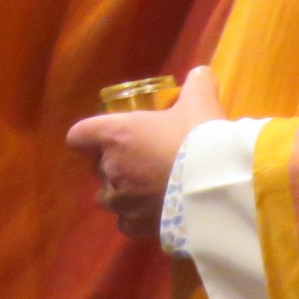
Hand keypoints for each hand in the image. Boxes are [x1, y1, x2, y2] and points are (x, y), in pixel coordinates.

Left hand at [64, 67, 227, 237]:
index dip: (89, 136)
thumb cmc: (200, 138)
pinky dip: (134, 218)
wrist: (218, 185)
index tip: (105, 136)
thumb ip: (196, 84)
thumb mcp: (200, 102)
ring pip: (108, 197)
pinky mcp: (137, 225)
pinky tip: (151, 212)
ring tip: (145, 188)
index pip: (79, 135)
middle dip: (115, 164)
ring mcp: (122, 200)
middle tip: (142, 160)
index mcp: (116, 134)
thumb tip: (200, 73)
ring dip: (121, 192)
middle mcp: (111, 168)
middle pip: (97, 166)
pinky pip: (124, 223)